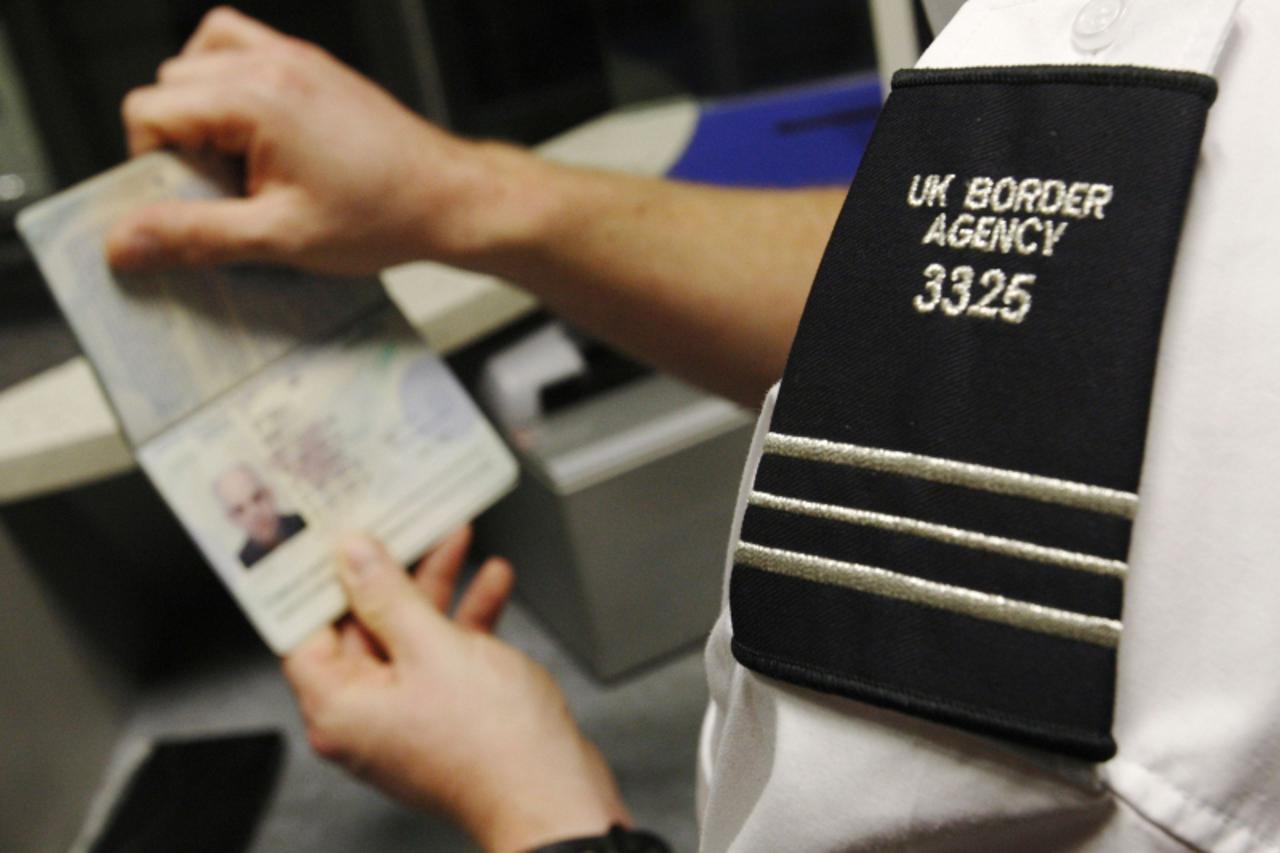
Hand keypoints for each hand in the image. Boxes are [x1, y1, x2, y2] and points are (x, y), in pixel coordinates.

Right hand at [106, 7, 543, 274]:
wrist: (451, 200)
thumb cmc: (385, 215)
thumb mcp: (280, 238)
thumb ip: (195, 235)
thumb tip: (125, 241)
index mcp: (257, 97)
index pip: (148, 109)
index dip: (154, 163)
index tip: (191, 200)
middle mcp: (273, 63)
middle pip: (172, 84)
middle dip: (181, 139)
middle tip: (228, 191)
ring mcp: (296, 59)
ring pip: (201, 60)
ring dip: (204, 110)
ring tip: (245, 167)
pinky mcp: (314, 67)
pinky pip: (243, 51)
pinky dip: (233, 86)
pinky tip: (261, 140)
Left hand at [283, 527, 629, 852]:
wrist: (554, 794)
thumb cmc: (494, 743)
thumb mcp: (433, 646)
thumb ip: (389, 596)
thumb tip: (354, 558)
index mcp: (339, 708)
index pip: (305, 632)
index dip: (318, 582)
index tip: (332, 539)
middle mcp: (364, 719)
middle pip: (363, 628)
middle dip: (392, 574)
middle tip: (404, 527)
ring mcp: (406, 720)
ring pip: (409, 637)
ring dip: (437, 590)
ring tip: (457, 541)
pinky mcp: (445, 718)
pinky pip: (442, 658)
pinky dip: (464, 621)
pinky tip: (491, 584)